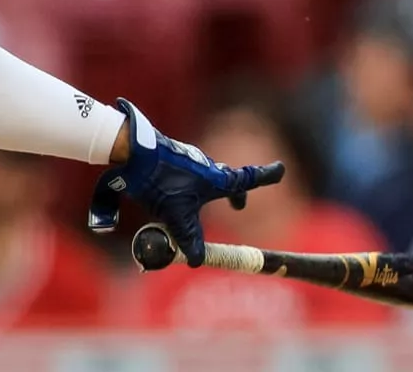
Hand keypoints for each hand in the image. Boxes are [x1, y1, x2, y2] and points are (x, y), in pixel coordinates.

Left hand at [86, 99, 284, 266]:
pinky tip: (164, 192)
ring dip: (203, 191)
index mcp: (216, 180)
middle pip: (227, 180)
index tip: (280, 170)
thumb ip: (188, 239)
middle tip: (237, 205)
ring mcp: (189, 160)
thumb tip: (197, 261)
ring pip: (203, 177)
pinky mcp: (172, 158)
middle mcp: (207, 167)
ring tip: (189, 206)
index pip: (248, 180)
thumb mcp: (175, 216)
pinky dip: (183, 185)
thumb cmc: (160, 182)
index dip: (265, 177)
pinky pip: (184, 173)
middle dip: (233, 193)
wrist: (132, 152)